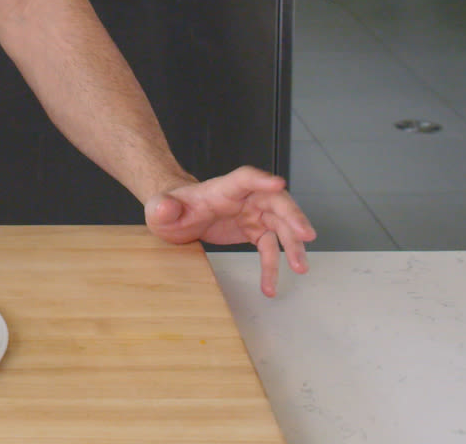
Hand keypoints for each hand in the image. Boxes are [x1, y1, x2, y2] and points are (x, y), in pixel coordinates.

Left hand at [143, 167, 314, 296]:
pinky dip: (273, 267)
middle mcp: (243, 199)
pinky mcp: (254, 231)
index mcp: (222, 189)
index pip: (245, 178)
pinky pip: (270, 248)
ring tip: (300, 267)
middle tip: (305, 235)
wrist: (176, 217)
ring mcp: (252, 214)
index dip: (262, 180)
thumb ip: (162, 207)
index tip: (279, 184)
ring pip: (280, 226)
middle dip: (292, 216)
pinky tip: (270, 286)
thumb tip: (164, 207)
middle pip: (275, 201)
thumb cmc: (171, 208)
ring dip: (293, 245)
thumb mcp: (160, 209)